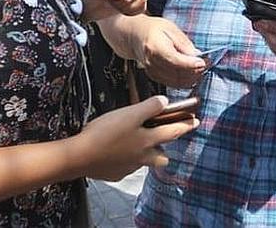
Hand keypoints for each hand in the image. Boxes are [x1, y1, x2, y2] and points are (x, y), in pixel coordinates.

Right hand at [77, 95, 197, 180]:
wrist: (80, 157)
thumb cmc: (105, 133)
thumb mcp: (129, 114)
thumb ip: (149, 108)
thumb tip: (165, 102)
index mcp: (148, 141)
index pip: (173, 132)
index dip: (185, 125)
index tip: (195, 122)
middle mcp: (142, 157)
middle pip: (162, 157)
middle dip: (164, 149)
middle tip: (160, 139)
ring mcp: (129, 168)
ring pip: (144, 162)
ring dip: (145, 155)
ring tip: (136, 145)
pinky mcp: (115, 173)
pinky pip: (126, 167)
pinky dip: (125, 160)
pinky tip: (114, 153)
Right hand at [130, 16, 205, 87]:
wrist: (134, 35)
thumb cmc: (153, 29)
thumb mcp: (170, 28)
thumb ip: (183, 43)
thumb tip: (196, 56)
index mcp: (154, 47)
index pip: (174, 60)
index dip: (190, 64)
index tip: (203, 62)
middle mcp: (151, 62)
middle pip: (176, 73)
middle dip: (194, 71)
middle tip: (206, 64)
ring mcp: (151, 71)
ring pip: (176, 81)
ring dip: (191, 77)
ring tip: (201, 68)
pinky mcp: (154, 77)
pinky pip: (172, 83)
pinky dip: (184, 80)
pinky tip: (192, 73)